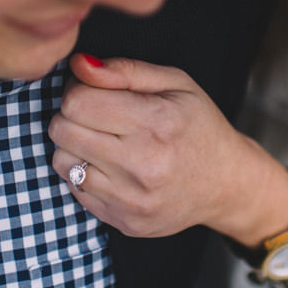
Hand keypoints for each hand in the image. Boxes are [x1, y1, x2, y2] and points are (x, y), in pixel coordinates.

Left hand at [48, 53, 287, 241]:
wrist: (226, 184)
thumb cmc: (198, 126)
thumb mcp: (175, 83)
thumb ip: (124, 71)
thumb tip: (79, 65)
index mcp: (156, 122)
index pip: (77, 102)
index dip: (78, 91)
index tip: (95, 93)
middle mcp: (143, 164)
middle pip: (63, 130)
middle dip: (71, 116)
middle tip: (97, 116)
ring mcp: (132, 199)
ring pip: (61, 162)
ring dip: (74, 147)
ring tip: (103, 142)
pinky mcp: (124, 222)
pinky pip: (75, 190)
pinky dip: (84, 174)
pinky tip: (111, 167)